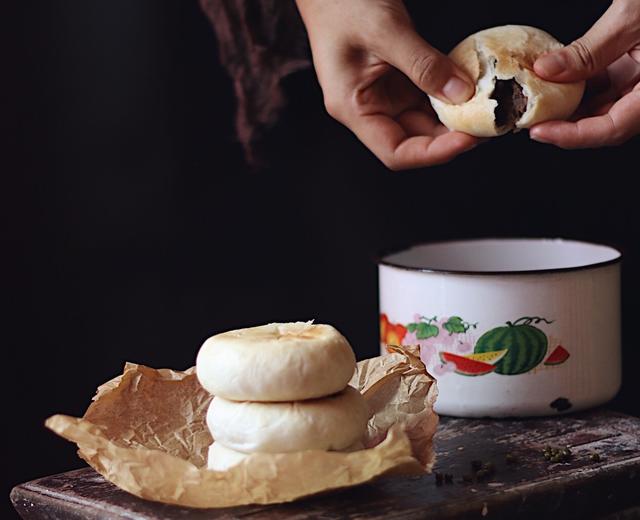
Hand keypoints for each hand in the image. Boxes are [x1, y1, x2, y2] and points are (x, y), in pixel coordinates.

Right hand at [295, 0, 477, 169]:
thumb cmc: (343, 3)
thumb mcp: (386, 30)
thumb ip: (424, 65)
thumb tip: (462, 94)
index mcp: (353, 108)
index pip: (395, 151)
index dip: (432, 153)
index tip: (466, 140)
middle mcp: (368, 108)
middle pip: (413, 140)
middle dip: (449, 137)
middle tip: (486, 125)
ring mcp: (382, 95)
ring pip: (423, 121)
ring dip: (453, 119)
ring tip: (484, 110)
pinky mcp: (396, 80)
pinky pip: (426, 97)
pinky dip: (449, 96)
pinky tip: (470, 90)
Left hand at [531, 0, 639, 147]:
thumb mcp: (632, 15)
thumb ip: (589, 49)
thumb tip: (546, 70)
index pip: (611, 129)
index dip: (570, 136)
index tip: (538, 131)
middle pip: (605, 124)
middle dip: (565, 125)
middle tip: (531, 119)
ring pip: (605, 108)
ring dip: (571, 107)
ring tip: (539, 100)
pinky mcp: (639, 69)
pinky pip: (608, 87)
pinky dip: (581, 87)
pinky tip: (558, 81)